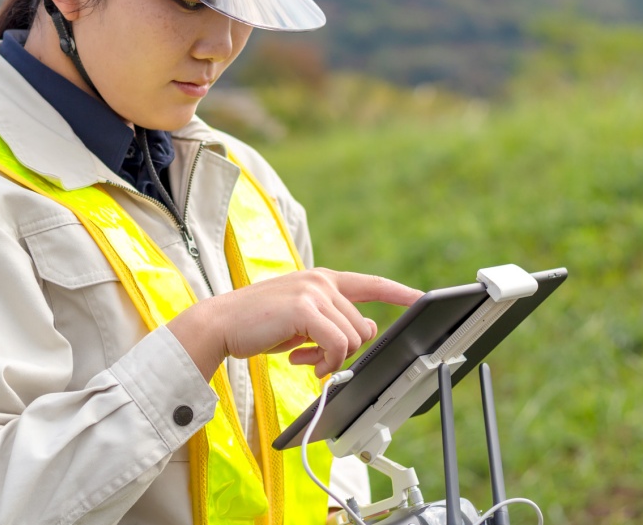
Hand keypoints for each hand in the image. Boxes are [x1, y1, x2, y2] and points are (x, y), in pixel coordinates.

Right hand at [168, 268, 421, 378]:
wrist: (221, 323)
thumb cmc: (258, 325)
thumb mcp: (301, 323)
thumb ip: (332, 323)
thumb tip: (366, 332)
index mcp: (321, 280)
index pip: (370, 283)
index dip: (398, 293)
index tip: (421, 298)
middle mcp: (321, 281)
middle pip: (361, 326)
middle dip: (342, 351)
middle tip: (312, 359)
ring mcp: (313, 291)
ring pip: (352, 338)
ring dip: (331, 359)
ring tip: (303, 359)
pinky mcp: (305, 307)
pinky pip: (337, 344)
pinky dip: (326, 361)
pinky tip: (301, 362)